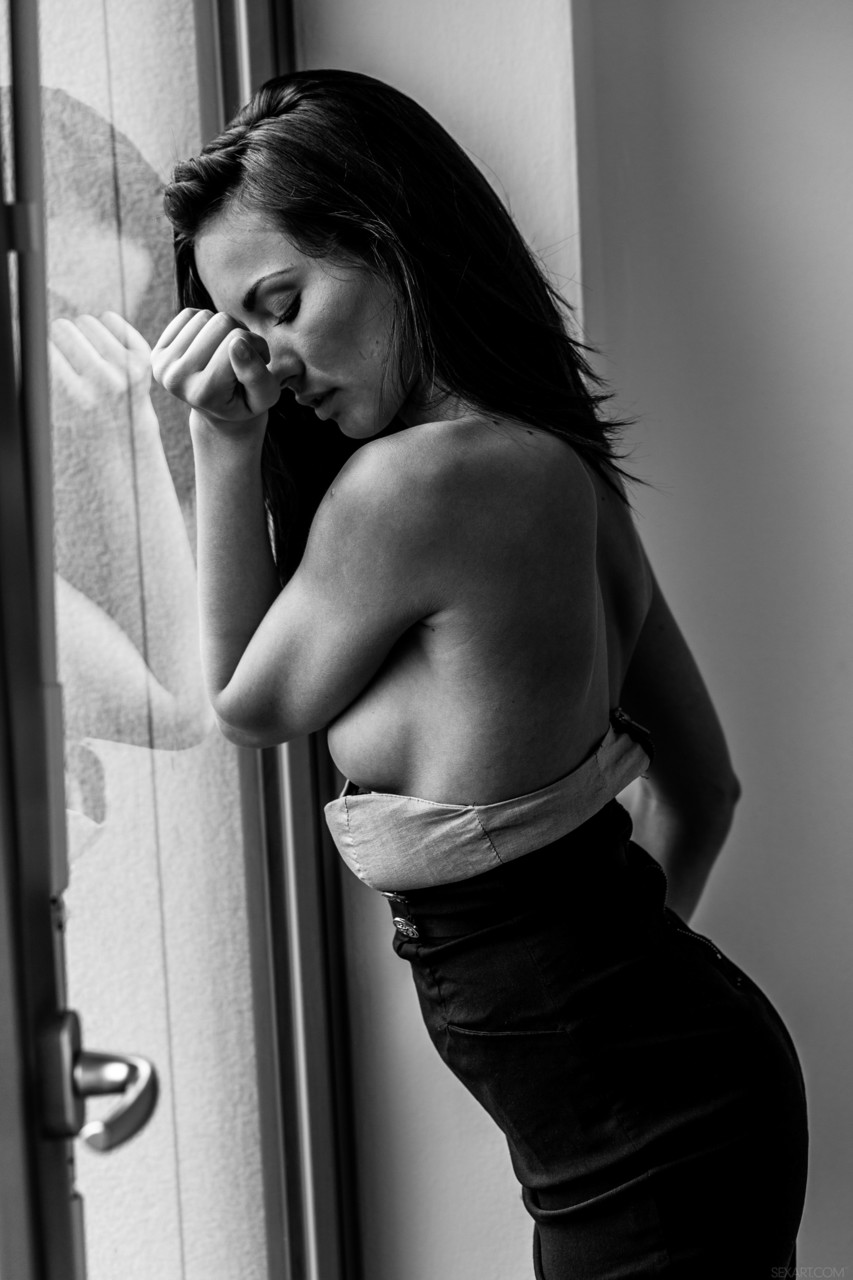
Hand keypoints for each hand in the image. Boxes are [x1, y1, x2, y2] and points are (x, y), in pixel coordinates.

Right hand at [50, 311, 153, 441]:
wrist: (126, 431)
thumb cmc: (81, 413)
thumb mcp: (56, 402)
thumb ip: (38, 370)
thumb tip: (20, 330)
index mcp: (77, 397)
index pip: (43, 348)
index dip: (42, 349)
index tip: (49, 359)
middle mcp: (105, 382)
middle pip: (62, 328)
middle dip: (59, 338)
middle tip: (67, 355)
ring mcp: (128, 369)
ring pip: (85, 321)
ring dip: (80, 333)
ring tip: (85, 354)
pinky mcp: (142, 358)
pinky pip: (109, 319)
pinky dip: (101, 327)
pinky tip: (103, 346)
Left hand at [151, 307, 280, 430]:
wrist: (218, 410)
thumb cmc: (246, 401)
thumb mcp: (266, 395)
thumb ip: (257, 374)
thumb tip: (237, 342)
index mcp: (204, 393)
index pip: (236, 339)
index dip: (256, 344)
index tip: (259, 363)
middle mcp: (177, 380)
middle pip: (220, 322)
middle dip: (239, 333)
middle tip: (243, 356)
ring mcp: (162, 365)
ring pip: (204, 316)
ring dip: (223, 328)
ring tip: (227, 352)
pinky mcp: (156, 352)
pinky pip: (188, 315)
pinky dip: (205, 325)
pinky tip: (210, 346)